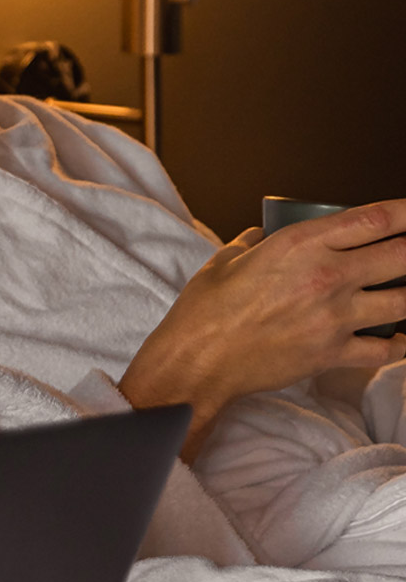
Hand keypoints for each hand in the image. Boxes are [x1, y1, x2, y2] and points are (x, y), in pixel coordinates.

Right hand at [121, 201, 405, 456]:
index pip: (375, 219)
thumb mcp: (226, 260)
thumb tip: (264, 233)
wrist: (197, 361)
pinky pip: (385, 350)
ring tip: (403, 291)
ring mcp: (334, 317)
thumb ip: (255, 242)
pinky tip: (399, 337)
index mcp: (300, 245)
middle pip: (402, 256)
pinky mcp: (333, 353)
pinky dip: (398, 343)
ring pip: (404, 302)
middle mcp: (326, 277)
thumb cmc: (205, 312)